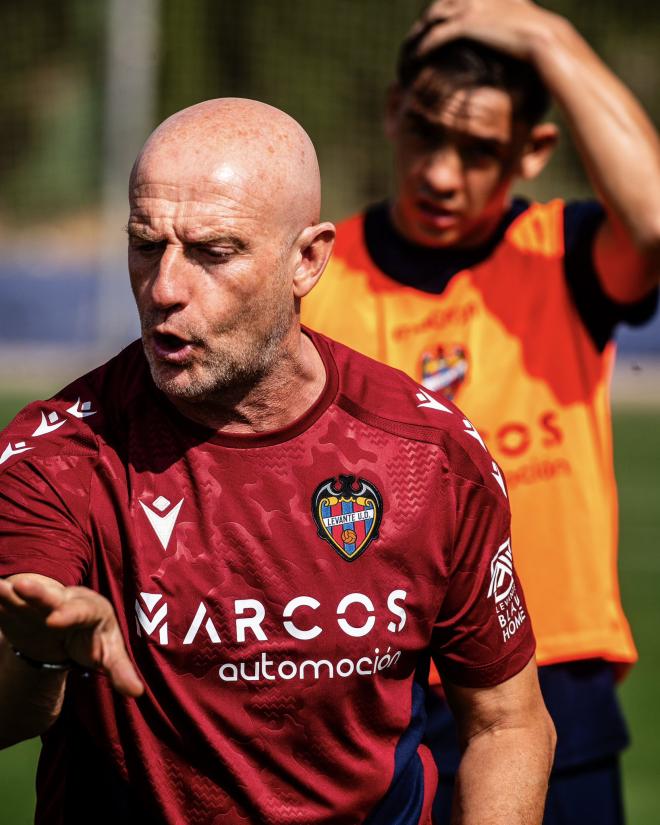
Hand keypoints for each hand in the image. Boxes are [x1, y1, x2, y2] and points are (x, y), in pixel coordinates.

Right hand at [0, 574, 142, 696]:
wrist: (72, 624)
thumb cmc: (93, 637)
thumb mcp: (108, 653)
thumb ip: (120, 670)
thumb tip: (137, 693)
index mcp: (90, 610)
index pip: (81, 611)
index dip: (69, 614)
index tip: (54, 621)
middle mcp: (64, 601)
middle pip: (51, 596)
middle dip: (37, 592)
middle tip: (21, 585)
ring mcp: (39, 604)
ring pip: (24, 596)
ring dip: (8, 592)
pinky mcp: (18, 610)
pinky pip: (5, 604)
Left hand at [407, 0, 556, 63]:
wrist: (544, 40)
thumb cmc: (537, 39)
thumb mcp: (521, 22)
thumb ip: (509, 19)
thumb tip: (509, 34)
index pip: (452, 0)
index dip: (439, 14)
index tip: (430, 30)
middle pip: (438, 7)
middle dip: (424, 24)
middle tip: (413, 43)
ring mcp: (470, 9)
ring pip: (432, 19)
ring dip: (418, 36)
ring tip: (409, 53)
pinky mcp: (466, 26)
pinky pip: (435, 36)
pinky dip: (423, 47)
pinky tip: (416, 59)